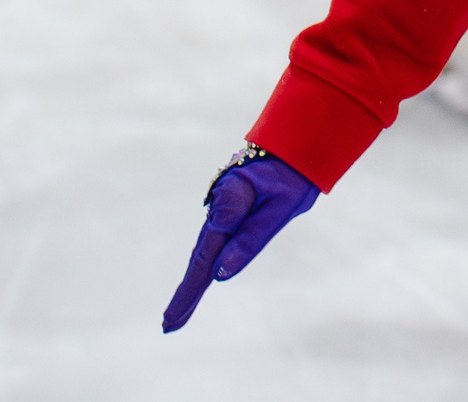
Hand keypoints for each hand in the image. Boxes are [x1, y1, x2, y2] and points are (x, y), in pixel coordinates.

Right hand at [163, 148, 319, 331]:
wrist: (297, 143)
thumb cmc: (293, 175)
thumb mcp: (279, 210)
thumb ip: (250, 241)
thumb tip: (220, 276)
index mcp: (229, 202)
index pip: (206, 255)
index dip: (190, 290)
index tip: (173, 317)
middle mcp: (218, 203)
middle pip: (200, 256)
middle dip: (186, 292)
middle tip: (169, 325)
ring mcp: (220, 205)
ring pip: (205, 249)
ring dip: (194, 280)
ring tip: (179, 313)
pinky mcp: (227, 207)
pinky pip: (214, 240)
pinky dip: (205, 262)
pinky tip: (198, 282)